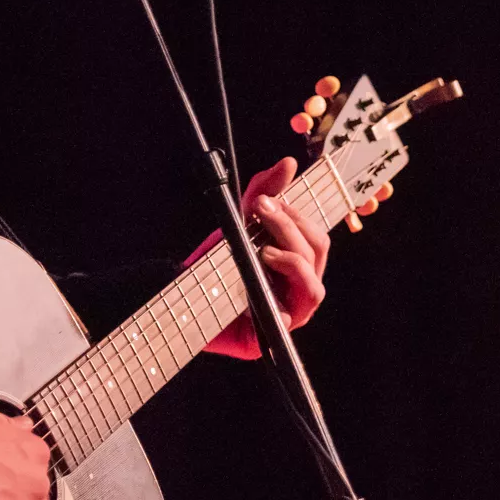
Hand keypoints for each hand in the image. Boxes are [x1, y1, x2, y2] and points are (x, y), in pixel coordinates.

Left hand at [201, 157, 332, 359]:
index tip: (267, 200)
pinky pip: (289, 318)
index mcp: (296, 263)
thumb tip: (289, 164)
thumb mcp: (237, 223)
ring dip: (293, 260)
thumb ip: (262, 192)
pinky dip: (279, 299)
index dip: (301, 216)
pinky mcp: (271, 335)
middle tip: (262, 212)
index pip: (317, 237)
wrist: (180, 301)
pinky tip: (260, 280)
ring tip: (263, 249)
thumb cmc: (214, 266)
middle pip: (319, 254)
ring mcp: (289, 314)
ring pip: (314, 287)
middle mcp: (298, 289)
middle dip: (292, 228)